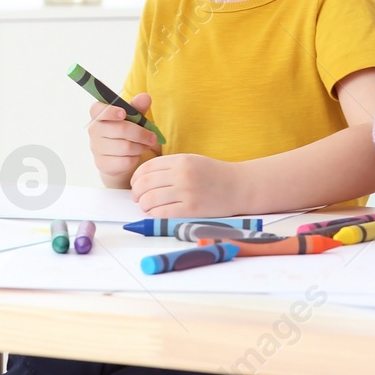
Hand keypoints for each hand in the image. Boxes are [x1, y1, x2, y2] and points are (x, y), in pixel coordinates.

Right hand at [88, 92, 161, 183]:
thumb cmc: (127, 132)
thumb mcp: (133, 118)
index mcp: (99, 115)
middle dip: (141, 133)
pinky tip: (136, 155)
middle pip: (120, 129)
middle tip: (153, 137)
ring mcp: (96, 148)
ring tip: (146, 145)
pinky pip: (124, 161)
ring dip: (140, 146)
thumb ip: (138, 107)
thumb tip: (145, 97)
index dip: (110, 111)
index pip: (97, 110)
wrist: (119, 158)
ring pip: (125, 147)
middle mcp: (94, 130)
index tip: (124, 113)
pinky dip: (135, 158)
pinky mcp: (102, 164)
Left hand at [130, 152, 246, 216]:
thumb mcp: (192, 161)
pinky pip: (162, 213)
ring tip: (146, 207)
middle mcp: (182, 175)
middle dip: (136, 193)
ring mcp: (187, 192)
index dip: (136, 177)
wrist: (239, 186)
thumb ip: (170, 166)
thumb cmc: (215, 174)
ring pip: (150, 199)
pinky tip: (156, 213)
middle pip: (145, 184)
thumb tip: (144, 177)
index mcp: (181, 160)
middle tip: (137, 198)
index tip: (135, 184)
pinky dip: (154, 214)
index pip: (147, 167)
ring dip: (143, 205)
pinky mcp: (191, 209)